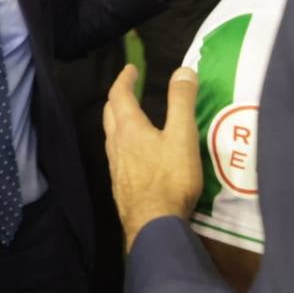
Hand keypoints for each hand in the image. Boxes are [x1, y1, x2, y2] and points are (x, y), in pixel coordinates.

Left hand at [102, 65, 203, 250]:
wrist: (153, 223)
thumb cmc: (170, 178)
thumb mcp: (182, 136)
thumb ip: (182, 102)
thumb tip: (183, 70)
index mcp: (128, 128)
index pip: (119, 95)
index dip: (124, 79)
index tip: (131, 68)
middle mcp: (116, 144)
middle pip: (110, 114)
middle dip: (118, 97)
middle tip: (128, 88)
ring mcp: (115, 165)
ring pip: (111, 134)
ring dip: (118, 119)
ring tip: (131, 116)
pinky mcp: (120, 183)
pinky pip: (117, 154)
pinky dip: (123, 141)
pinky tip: (135, 152)